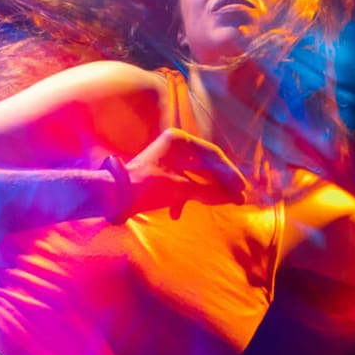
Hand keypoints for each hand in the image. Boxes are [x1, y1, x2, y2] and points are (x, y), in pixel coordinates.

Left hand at [124, 128, 249, 217]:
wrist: (113, 196)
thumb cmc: (147, 187)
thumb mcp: (181, 189)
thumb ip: (209, 191)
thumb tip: (235, 197)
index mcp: (179, 140)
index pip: (213, 155)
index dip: (229, 173)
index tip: (241, 189)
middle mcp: (174, 146)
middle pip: (205, 166)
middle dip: (220, 185)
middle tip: (238, 199)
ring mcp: (166, 160)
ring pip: (193, 176)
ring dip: (204, 193)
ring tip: (219, 205)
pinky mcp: (159, 175)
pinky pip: (178, 184)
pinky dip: (181, 198)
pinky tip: (175, 214)